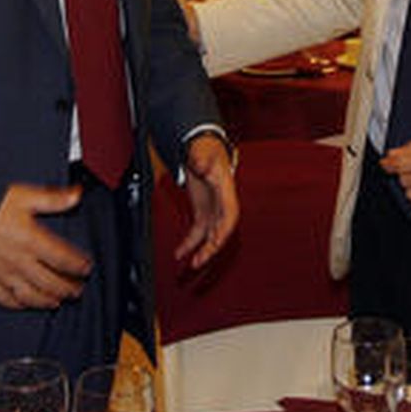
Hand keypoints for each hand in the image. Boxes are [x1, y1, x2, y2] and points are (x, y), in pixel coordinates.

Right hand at [0, 184, 90, 309]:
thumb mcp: (25, 196)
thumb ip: (54, 198)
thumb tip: (77, 195)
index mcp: (32, 240)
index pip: (64, 259)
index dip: (79, 265)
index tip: (87, 268)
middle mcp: (19, 261)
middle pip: (51, 282)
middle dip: (68, 287)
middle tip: (78, 289)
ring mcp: (3, 273)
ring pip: (31, 295)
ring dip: (47, 300)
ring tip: (59, 300)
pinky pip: (5, 299)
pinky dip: (19, 304)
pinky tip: (26, 304)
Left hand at [175, 133, 239, 267]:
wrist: (202, 146)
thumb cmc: (206, 148)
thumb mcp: (203, 150)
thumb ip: (201, 158)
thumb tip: (200, 165)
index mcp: (226, 189)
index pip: (230, 213)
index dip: (225, 229)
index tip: (217, 241)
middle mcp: (222, 202)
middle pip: (222, 229)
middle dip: (213, 247)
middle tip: (201, 261)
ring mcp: (213, 208)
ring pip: (211, 235)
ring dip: (202, 251)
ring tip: (192, 265)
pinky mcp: (202, 211)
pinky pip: (198, 232)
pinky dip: (189, 244)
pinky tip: (179, 253)